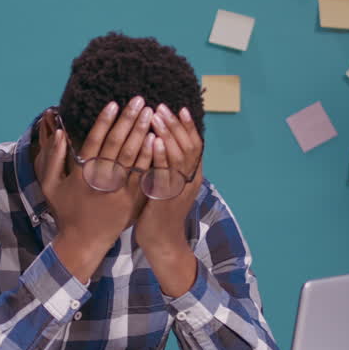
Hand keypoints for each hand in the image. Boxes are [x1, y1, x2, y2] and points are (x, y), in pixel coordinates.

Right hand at [36, 97, 154, 282]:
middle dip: (129, 120)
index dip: (105, 121)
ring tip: (152, 114)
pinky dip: (149, 158)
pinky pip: (143, 176)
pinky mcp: (131, 200)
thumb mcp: (50, 185)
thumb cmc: (66, 212)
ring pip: (132, 157)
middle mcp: (101, 179)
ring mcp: (118, 190)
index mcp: (82, 173)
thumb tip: (59, 131)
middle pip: (118, 143)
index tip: (115, 103)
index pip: (95, 140)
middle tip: (141, 101)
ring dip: (142, 133)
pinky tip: (157, 142)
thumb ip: (53, 157)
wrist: (83, 242)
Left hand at [134, 105, 203, 293]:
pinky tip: (153, 140)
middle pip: (189, 146)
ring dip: (168, 134)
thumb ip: (169, 166)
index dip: (188, 126)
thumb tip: (163, 141)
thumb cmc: (159, 212)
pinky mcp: (167, 199)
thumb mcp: (168, 185)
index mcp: (192, 176)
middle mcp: (190, 180)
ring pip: (179, 156)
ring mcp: (180, 190)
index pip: (195, 145)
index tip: (179, 108)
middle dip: (175, 125)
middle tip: (162, 107)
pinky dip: (161, 155)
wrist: (162, 242)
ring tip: (156, 116)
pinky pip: (165, 173)